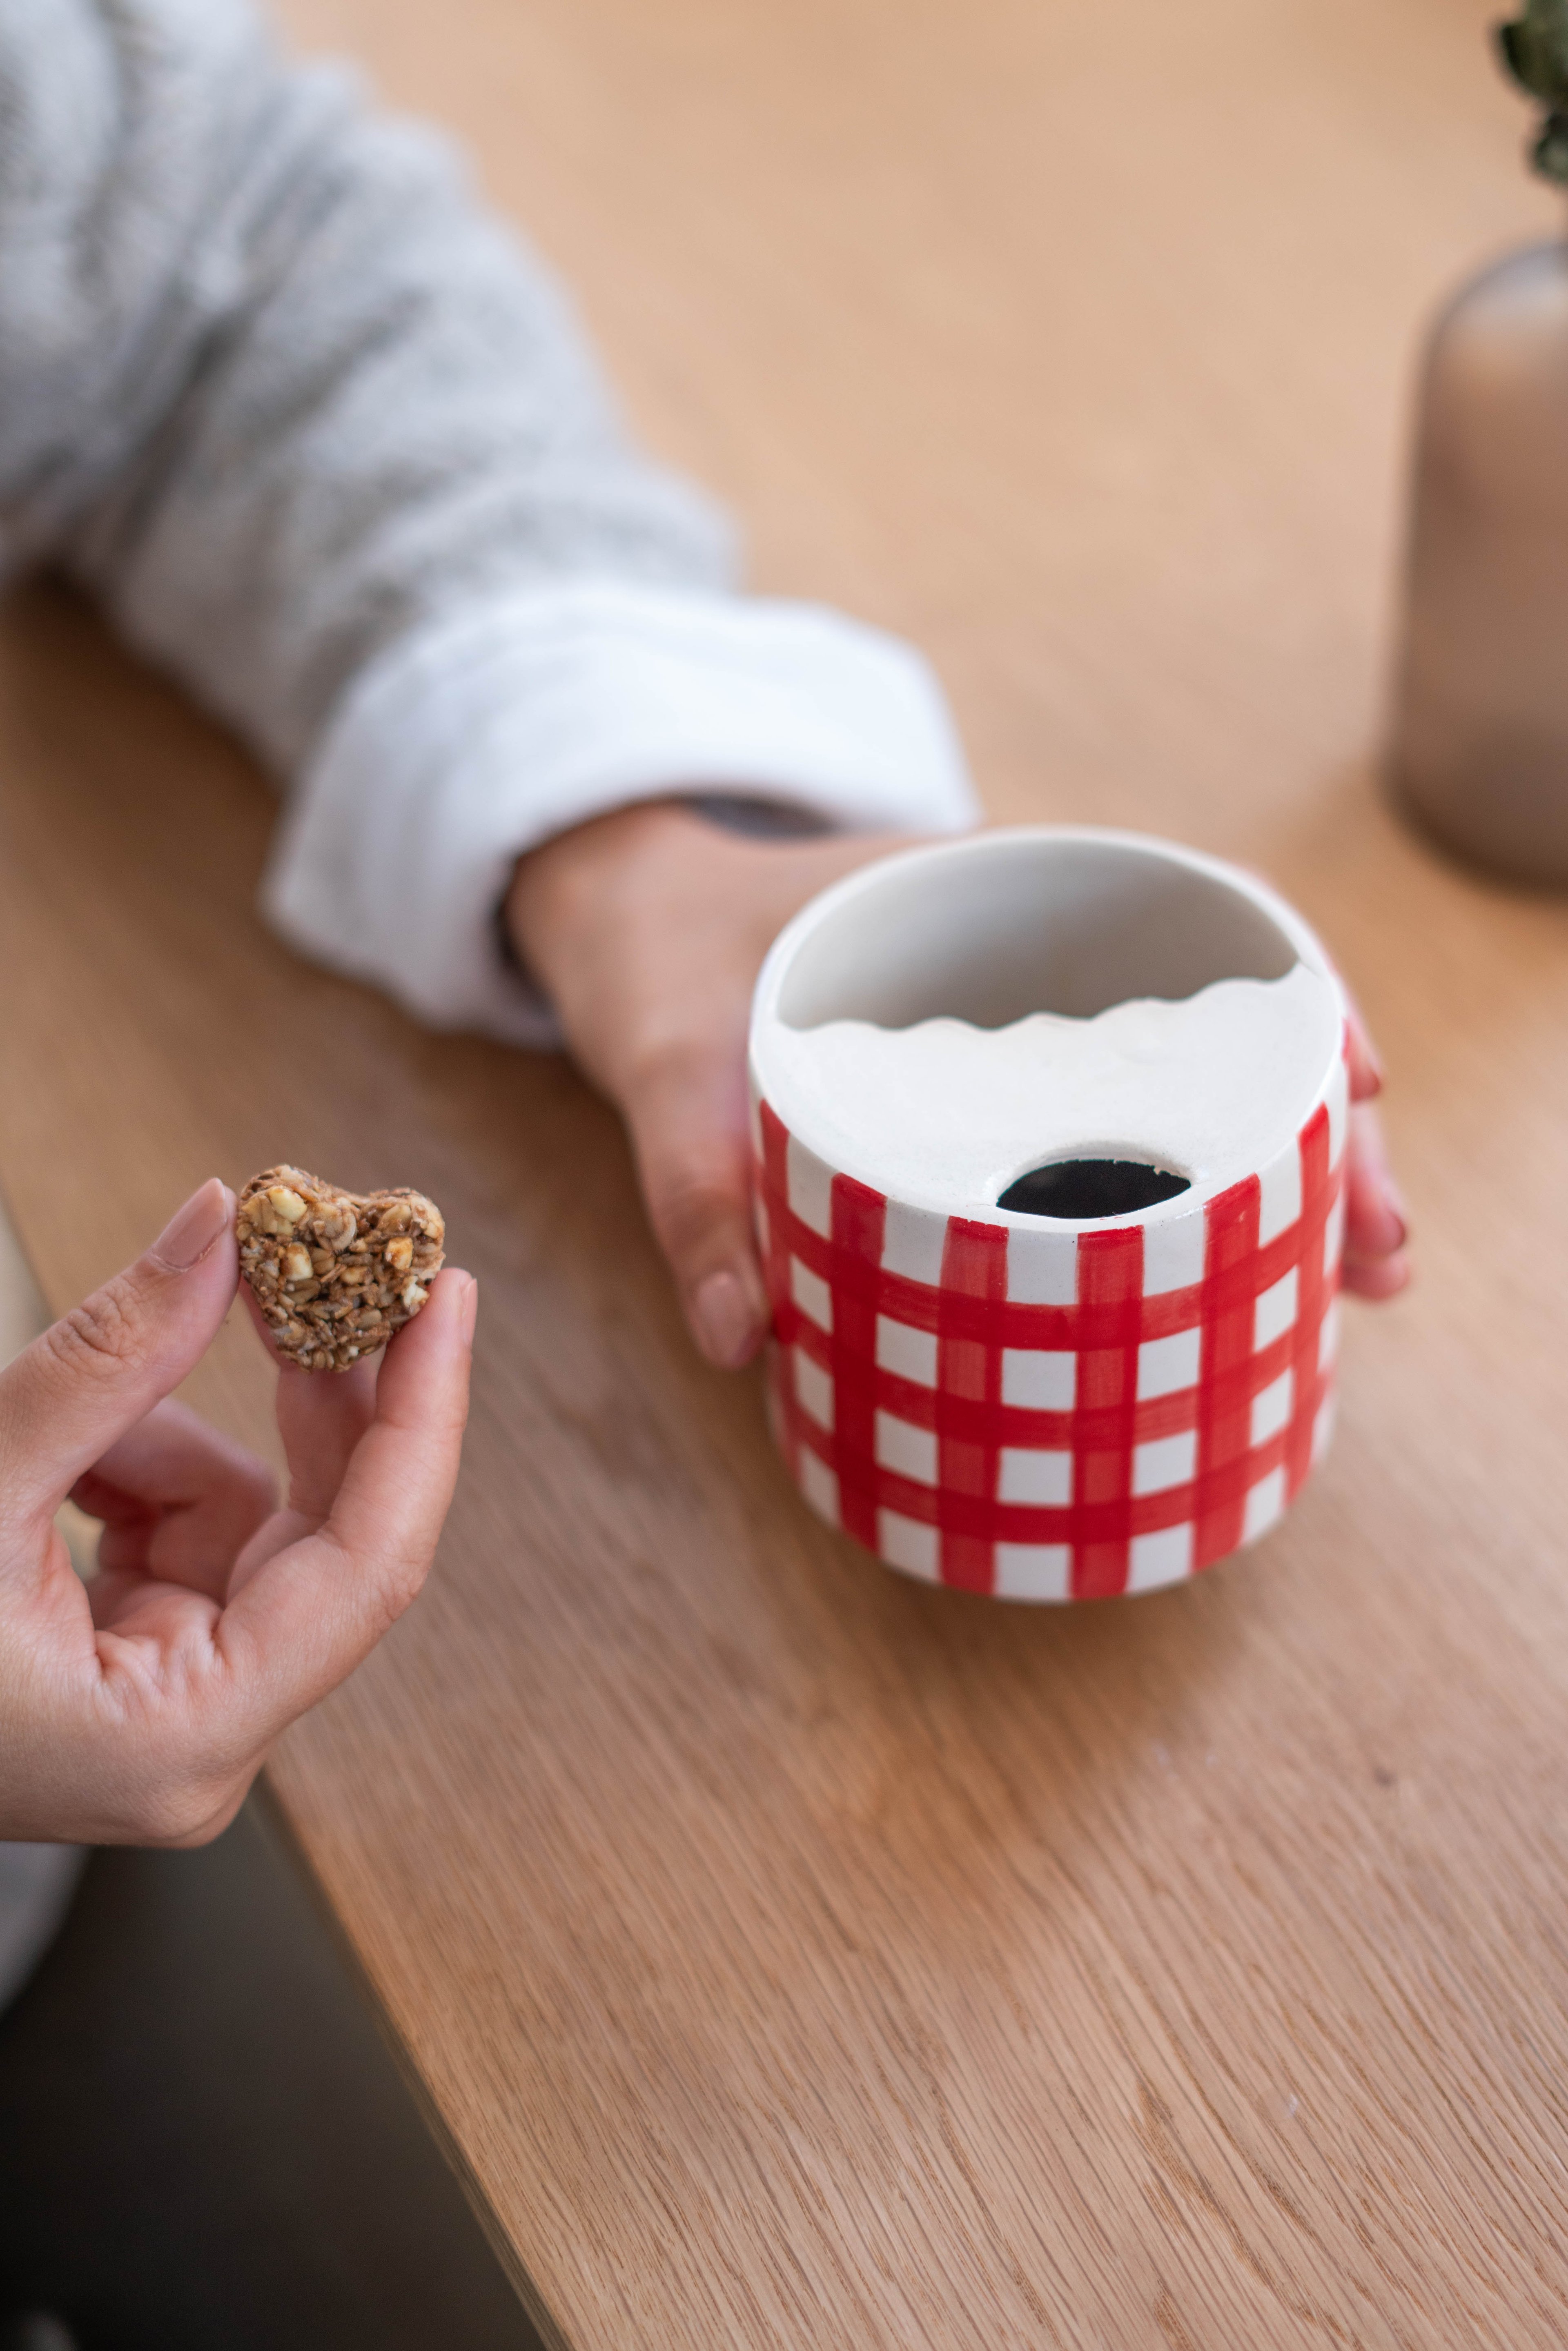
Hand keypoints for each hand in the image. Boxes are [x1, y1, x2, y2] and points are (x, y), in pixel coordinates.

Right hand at [0, 1179, 475, 1844]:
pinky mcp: (140, 1667)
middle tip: (334, 1259)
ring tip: (82, 1410)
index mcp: (184, 1742)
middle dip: (324, 1390)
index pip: (370, 1564)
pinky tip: (69, 1454)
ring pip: (246, 1518)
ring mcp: (174, 1708)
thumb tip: (218, 1227)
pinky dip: (136, 1464)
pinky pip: (187, 1530)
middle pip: (328, 1534)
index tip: (443, 1297)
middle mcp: (203, 1743)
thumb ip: (109, 1359)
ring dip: (174, 1432)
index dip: (421, 1417)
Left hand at [508, 803, 1409, 1367]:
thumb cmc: (656, 955)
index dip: (1295, 1002)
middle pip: (1218, 1029)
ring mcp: (1013, 1034)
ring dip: (1264, 1182)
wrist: (615, 921)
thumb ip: (688, 1182)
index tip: (1359, 1086)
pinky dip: (1169, 1206)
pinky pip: (1101, 1141)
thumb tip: (747, 1336)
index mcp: (979, 897)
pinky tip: (1221, 1288)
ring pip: (1176, 1094)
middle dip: (1314, 1133)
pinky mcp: (981, 1099)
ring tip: (1343, 1287)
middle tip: (1377, 1253)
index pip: (1189, 921)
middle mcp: (1022, 960)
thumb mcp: (665, 1053)